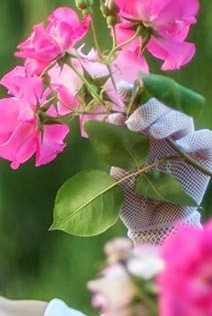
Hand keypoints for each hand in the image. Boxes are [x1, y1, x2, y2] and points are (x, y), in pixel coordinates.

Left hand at [110, 98, 211, 243]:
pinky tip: (182, 147)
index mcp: (141, 134)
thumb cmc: (130, 199)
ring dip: (168, 119)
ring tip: (155, 132)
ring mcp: (183, 145)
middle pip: (163, 106)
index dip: (133, 94)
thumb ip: (115, 149)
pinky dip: (196, 139)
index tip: (122, 90)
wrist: (148, 224)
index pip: (140, 106)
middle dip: (148, 108)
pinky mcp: (202, 159)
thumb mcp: (116, 173)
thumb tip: (113, 118)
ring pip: (182, 118)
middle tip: (133, 122)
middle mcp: (163, 135)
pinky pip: (206, 139)